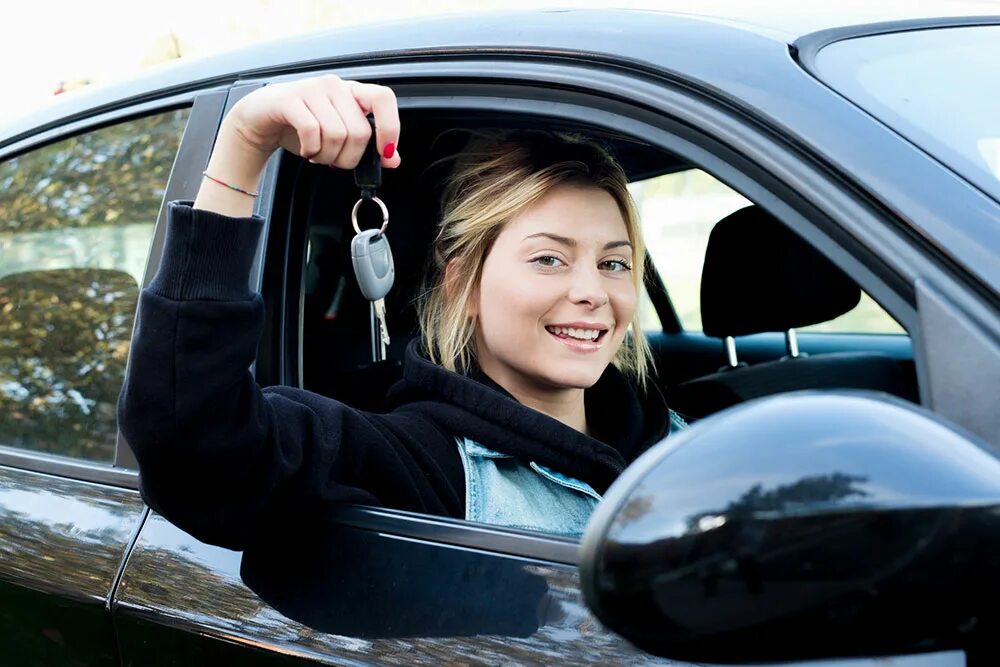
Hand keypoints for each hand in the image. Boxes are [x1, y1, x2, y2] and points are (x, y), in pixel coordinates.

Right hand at [223, 74, 401, 169]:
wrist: (261, 118)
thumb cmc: (302, 125)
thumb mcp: (340, 137)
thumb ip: (368, 147)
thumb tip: (393, 160)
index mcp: (352, 92)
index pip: (384, 99)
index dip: (390, 127)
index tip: (385, 153)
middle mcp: (335, 86)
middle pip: (359, 131)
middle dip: (348, 157)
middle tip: (335, 160)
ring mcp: (312, 89)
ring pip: (336, 135)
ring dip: (327, 156)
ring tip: (317, 154)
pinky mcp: (290, 99)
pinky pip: (312, 132)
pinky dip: (311, 150)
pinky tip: (306, 150)